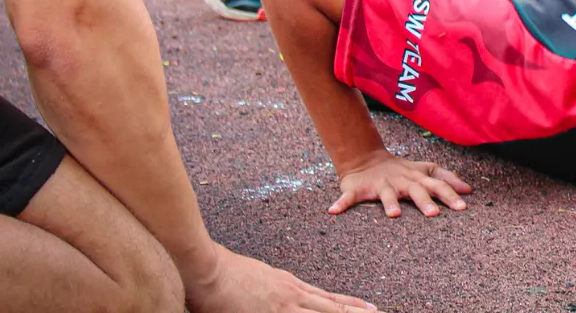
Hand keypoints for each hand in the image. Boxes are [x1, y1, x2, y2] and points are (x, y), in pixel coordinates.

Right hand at [188, 243, 376, 312]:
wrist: (207, 267)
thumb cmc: (223, 275)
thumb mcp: (254, 282)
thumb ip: (268, 295)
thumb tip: (272, 302)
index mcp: (289, 287)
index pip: (327, 299)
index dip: (349, 305)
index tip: (368, 308)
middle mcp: (293, 294)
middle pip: (332, 307)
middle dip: (357, 312)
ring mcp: (285, 303)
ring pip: (326, 312)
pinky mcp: (274, 310)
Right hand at [331, 152, 471, 217]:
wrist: (367, 160)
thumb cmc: (402, 170)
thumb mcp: (425, 171)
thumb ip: (446, 179)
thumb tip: (470, 190)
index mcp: (417, 178)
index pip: (437, 185)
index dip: (450, 194)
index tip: (464, 206)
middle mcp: (401, 181)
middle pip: (415, 190)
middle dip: (425, 201)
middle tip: (434, 214)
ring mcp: (380, 185)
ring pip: (386, 194)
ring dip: (390, 203)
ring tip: (394, 215)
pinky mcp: (358, 189)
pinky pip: (348, 197)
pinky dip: (341, 203)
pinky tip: (334, 212)